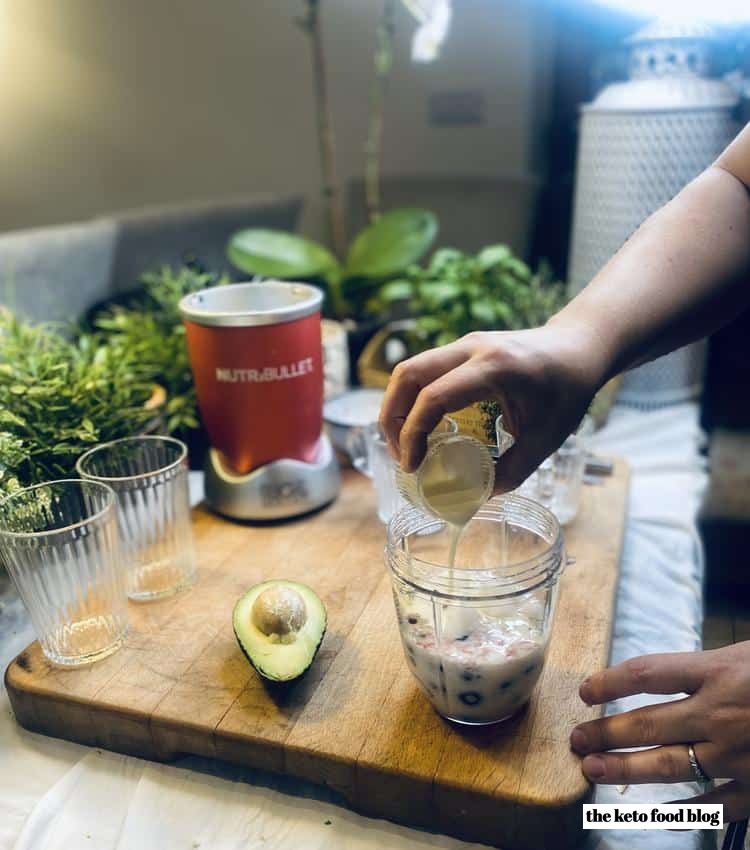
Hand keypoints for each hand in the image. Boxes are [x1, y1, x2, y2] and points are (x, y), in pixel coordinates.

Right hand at [378, 322, 606, 488]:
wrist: (579, 347)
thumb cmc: (568, 391)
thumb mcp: (546, 438)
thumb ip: (511, 471)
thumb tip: (475, 497)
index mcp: (493, 368)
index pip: (433, 397)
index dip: (413, 434)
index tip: (413, 466)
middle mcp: (471, 349)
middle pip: (406, 375)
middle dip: (392, 419)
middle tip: (401, 455)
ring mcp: (464, 344)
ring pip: (408, 370)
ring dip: (397, 407)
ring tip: (406, 444)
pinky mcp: (462, 349)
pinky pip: (423, 371)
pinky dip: (412, 399)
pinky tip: (424, 427)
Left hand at [570, 642, 749, 821]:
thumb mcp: (744, 654)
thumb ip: (707, 667)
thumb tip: (667, 676)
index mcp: (715, 672)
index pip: (647, 674)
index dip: (609, 683)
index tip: (585, 692)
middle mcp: (718, 714)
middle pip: (648, 723)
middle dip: (605, 732)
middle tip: (576, 739)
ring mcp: (736, 754)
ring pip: (669, 765)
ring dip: (626, 769)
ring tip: (592, 769)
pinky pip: (713, 805)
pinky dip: (681, 809)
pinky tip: (653, 810)